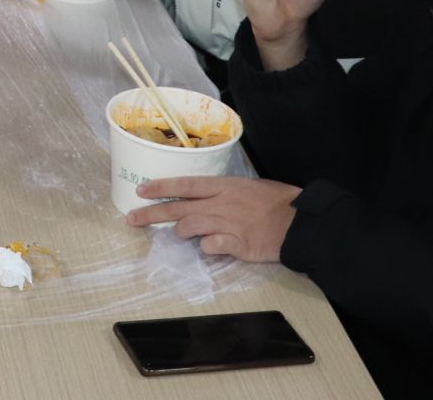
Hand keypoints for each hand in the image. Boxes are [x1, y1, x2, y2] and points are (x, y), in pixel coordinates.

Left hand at [126, 176, 300, 261]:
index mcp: (223, 186)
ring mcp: (228, 224)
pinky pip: (211, 246)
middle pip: (178, 207)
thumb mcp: (247, 187)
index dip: (160, 188)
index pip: (184, 184)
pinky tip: (211, 247)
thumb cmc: (277, 201)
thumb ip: (223, 192)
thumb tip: (203, 198)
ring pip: (189, 226)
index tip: (140, 191)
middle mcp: (221, 203)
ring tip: (182, 234)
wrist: (301, 221)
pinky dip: (206, 248)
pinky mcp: (238, 244)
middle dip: (151, 214)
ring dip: (181, 231)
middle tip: (131, 220)